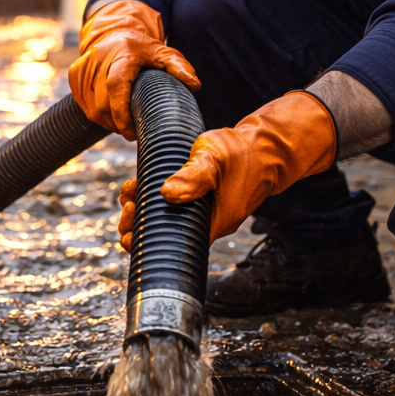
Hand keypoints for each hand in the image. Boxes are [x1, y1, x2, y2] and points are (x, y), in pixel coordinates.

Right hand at [68, 0, 199, 139]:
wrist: (114, 33)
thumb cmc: (142, 49)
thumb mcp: (163, 53)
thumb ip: (179, 66)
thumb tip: (194, 84)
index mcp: (121, 54)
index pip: (116, 85)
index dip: (121, 112)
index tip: (130, 132)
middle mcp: (98, 59)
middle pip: (102, 104)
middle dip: (117, 124)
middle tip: (132, 132)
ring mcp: (83, 68)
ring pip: (92, 109)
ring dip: (107, 123)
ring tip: (123, 126)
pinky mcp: (75, 76)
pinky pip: (84, 105)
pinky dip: (97, 116)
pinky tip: (110, 116)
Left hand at [116, 91, 336, 248]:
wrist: (267, 147)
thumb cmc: (243, 154)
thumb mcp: (215, 160)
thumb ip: (194, 176)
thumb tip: (168, 193)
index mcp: (210, 225)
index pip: (170, 248)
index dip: (144, 242)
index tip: (128, 228)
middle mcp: (205, 225)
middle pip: (163, 237)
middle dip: (137, 224)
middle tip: (127, 205)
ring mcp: (202, 213)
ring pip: (164, 221)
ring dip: (142, 209)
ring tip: (130, 192)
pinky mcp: (200, 200)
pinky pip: (171, 207)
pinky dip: (153, 199)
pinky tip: (140, 186)